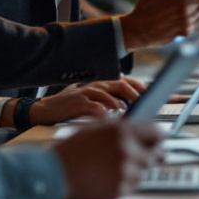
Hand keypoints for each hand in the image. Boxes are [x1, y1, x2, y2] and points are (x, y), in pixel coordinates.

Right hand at [29, 78, 144, 123]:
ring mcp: (85, 94)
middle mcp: (95, 87)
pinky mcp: (75, 103)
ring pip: (106, 93)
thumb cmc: (70, 108)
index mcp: (101, 86)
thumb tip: (128, 106)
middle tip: (144, 103)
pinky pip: (90, 105)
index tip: (153, 94)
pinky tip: (106, 116)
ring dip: (117, 102)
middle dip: (134, 94)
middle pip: (119, 85)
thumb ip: (109, 101)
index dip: (140, 87)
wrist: (44, 110)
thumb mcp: (92, 101)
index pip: (125, 82)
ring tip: (125, 110)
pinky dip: (99, 110)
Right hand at [53, 120, 163, 198]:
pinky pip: (133, 185)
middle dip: (148, 153)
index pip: (156, 132)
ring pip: (144, 171)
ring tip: (114, 166)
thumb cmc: (71, 151)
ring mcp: (124, 171)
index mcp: (121, 131)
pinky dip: (126, 181)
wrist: (54, 175)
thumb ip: (121, 128)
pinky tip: (109, 176)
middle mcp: (126, 150)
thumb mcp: (96, 128)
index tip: (158, 140)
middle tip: (138, 154)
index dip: (157, 136)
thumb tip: (141, 130)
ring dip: (136, 168)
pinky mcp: (120, 189)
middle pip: (155, 153)